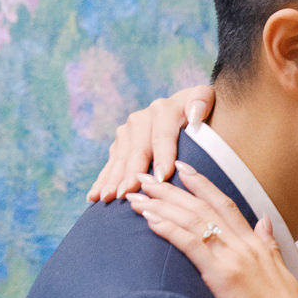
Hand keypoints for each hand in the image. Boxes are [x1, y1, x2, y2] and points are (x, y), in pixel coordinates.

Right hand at [87, 84, 215, 201]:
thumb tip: (194, 114)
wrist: (186, 109)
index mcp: (164, 109)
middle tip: (126, 193)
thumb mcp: (205, 100)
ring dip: (112, 179)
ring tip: (107, 198)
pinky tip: (93, 196)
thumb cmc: (201, 112)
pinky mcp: (120, 144)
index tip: (161, 177)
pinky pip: (110, 164)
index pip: (163, 135)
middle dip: (131, 172)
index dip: (163, 156)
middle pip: (138, 149)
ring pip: (121, 159)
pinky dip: (102, 180)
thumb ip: (201, 101)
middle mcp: (143, 118)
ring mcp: (128, 131)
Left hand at [129, 164, 297, 297]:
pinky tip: (150, 220)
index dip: (202, 183)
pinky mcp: (222, 277)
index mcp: (256, 244)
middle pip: (202, 206)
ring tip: (137, 196)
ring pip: (193, 220)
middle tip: (145, 176)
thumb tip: (264, 222)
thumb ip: (269, 246)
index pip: (225, 203)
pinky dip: (169, 229)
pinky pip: (191, 245)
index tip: (182, 168)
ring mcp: (233, 259)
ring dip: (161, 205)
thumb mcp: (281, 273)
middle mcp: (244, 245)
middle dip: (171, 189)